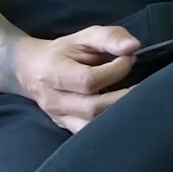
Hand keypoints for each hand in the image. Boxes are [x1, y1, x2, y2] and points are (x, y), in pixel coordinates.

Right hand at [15, 26, 137, 132]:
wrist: (31, 69)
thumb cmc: (62, 51)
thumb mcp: (84, 37)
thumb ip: (109, 37)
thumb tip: (133, 47)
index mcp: (54, 72)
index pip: (89, 80)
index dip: (115, 71)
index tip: (129, 59)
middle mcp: (54, 100)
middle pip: (93, 108)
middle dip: (123, 97)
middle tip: (141, 84)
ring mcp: (59, 117)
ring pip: (92, 127)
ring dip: (119, 116)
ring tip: (136, 102)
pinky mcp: (65, 127)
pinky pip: (89, 134)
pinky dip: (109, 128)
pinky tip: (124, 117)